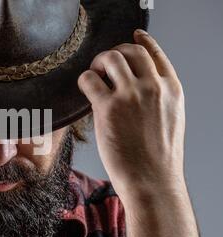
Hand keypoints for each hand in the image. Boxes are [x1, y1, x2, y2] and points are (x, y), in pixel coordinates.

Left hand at [78, 30, 185, 200]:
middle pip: (131, 51)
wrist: (152, 181)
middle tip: (104, 65)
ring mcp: (131, 95)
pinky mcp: (108, 107)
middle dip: (115, 53)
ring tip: (93, 75)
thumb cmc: (159, 159)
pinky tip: (85, 89)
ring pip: (110, 58)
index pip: (156, 54)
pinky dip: (84, 79)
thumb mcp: (170, 121)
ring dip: (98, 62)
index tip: (134, 36)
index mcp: (171, 90)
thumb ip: (157, 100)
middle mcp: (153, 87)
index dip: (143, 41)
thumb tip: (134, 88)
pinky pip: (89, 79)